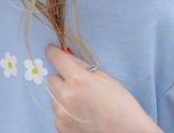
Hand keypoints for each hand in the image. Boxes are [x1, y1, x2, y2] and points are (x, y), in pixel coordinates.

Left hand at [45, 44, 160, 132]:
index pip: (55, 58)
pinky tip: (82, 117)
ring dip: (64, 97)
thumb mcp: (107, 79)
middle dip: (63, 80)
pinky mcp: (61, 127)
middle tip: (79, 87)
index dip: (54, 52)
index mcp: (78, 80)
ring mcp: (61, 113)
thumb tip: (67, 57)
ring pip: (54, 97)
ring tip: (84, 105)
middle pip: (53, 79)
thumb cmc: (123, 107)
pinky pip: (58, 113)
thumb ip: (84, 67)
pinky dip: (66, 113)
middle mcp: (65, 95)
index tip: (52, 51)